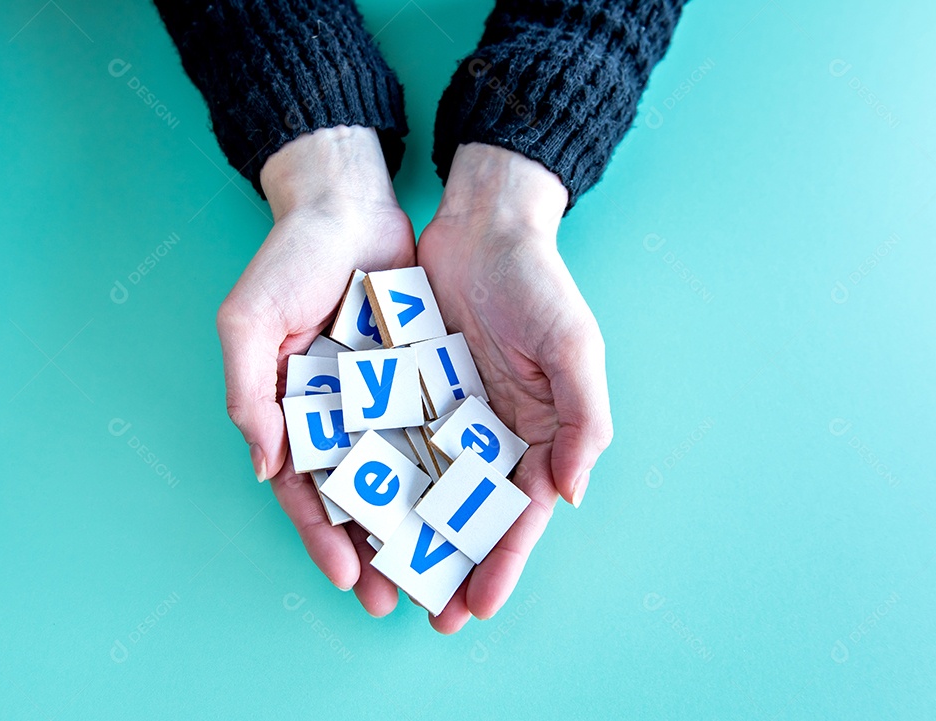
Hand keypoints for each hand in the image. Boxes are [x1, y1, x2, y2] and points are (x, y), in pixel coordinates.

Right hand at [216, 126, 412, 613]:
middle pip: (361, 501)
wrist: (348, 204)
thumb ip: (249, 395)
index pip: (308, 493)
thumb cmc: (288, 262)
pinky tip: (472, 507)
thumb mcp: (248, 322)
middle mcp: (340, 420)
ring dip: (421, 528)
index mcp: (293, 417)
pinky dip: (452, 471)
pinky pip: (441, 432)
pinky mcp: (424, 379)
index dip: (324, 540)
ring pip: (406, 478)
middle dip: (378, 554)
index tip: (349, 581)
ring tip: (443, 577)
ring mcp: (384, 402)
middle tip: (400, 604)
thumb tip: (267, 469)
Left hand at [417, 143, 613, 632]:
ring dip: (407, 536)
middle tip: (427, 617)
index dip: (502, 563)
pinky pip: (389, 443)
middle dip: (451, 567)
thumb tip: (573, 494)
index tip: (477, 609)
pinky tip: (353, 514)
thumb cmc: (539, 283)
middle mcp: (489, 434)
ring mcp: (445, 415)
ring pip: (423, 489)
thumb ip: (582, 420)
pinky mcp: (406, 390)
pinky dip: (376, 479)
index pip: (519, 514)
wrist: (483, 224)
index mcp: (536, 433)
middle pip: (468, 516)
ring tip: (383, 581)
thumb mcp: (573, 347)